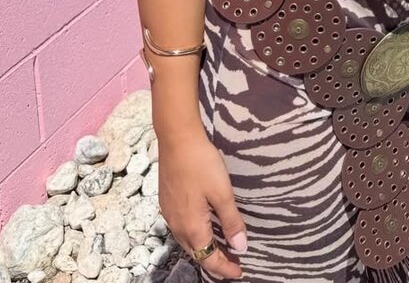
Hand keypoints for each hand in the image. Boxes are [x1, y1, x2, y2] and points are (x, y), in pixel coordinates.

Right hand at [157, 130, 246, 278]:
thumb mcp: (222, 192)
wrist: (177, 139)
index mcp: (191, 226)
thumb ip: (231, 221)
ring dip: (204, 249)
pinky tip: (204, 228)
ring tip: (220, 249)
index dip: (224, 268)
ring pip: (187, 242)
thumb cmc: (202, 163)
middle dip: (214, 262)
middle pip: (196, 254)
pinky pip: (181, 229)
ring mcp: (169, 214)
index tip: (240, 272)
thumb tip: (240, 248)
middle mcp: (177, 225)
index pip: (208, 258)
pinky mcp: (167, 202)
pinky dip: (195, 236)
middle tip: (233, 264)